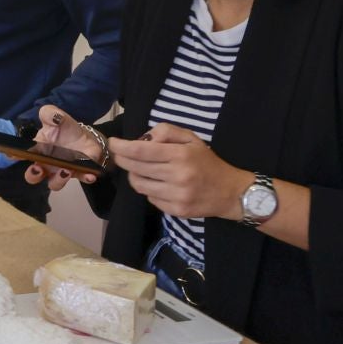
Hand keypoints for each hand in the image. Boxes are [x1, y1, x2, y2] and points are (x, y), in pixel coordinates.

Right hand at [20, 104, 106, 192]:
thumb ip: (50, 113)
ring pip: (55, 183)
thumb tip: (52, 115)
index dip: (14, 155)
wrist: (85, 138)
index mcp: (37, 151)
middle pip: (33, 176)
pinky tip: (90, 175)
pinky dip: (85, 178)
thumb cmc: (65, 130)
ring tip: (66, 170)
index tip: (13, 154)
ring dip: (59, 179)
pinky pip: (81, 179)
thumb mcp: (57, 117)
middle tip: (38, 169)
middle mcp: (46, 165)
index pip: (21, 155)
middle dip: (33, 175)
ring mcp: (61, 171)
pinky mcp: (80, 173)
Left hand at [107, 123, 244, 218]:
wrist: (230, 192)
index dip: (122, 147)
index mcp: (181, 155)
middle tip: (120, 155)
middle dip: (123, 160)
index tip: (112, 143)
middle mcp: (178, 176)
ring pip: (139, 185)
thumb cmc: (207, 162)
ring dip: (134, 175)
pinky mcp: (176, 211)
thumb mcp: (191, 139)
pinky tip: (158, 184)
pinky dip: (149, 190)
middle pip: (136, 168)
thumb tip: (142, 139)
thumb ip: (166, 132)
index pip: (141, 151)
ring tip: (141, 170)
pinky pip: (150, 199)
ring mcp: (176, 196)